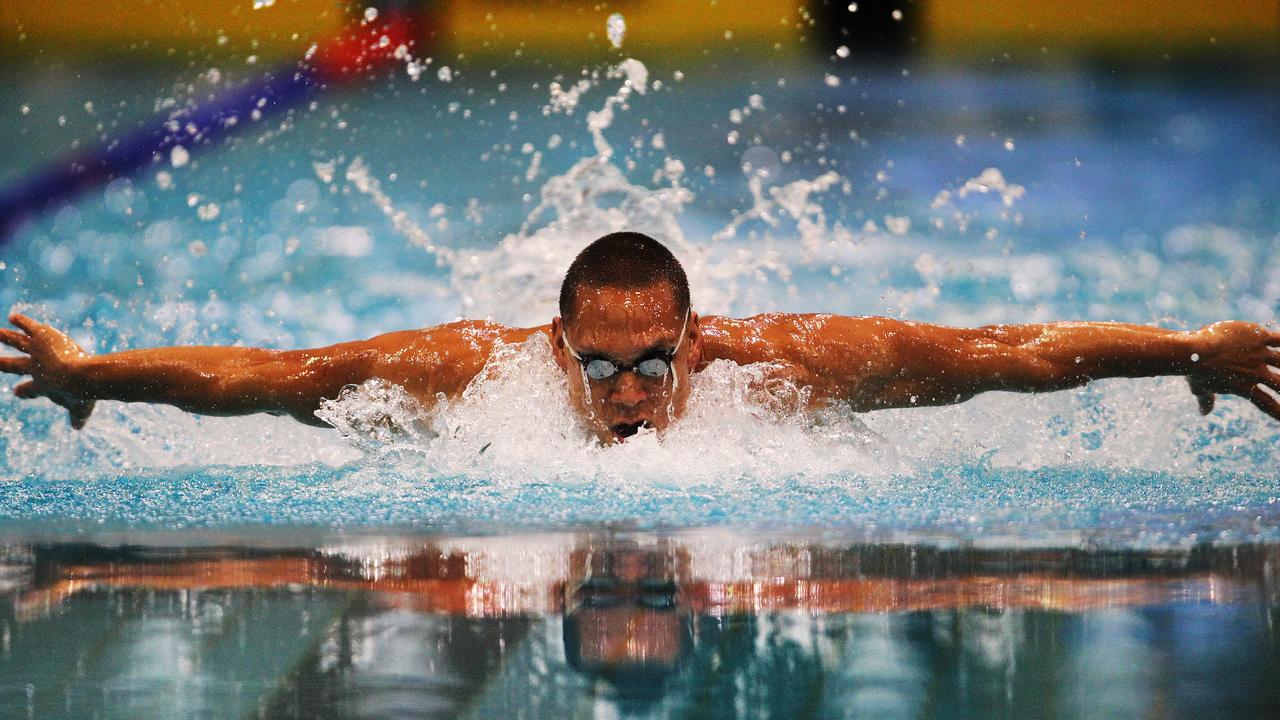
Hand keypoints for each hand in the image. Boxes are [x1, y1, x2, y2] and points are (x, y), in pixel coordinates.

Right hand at [0, 313, 95, 428]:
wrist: (79, 376)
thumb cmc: (82, 394)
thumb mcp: (81, 409)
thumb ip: (78, 416)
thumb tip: (78, 428)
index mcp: (42, 386)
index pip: (30, 389)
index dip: (24, 391)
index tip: (17, 392)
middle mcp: (34, 368)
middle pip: (13, 366)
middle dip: (3, 364)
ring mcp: (36, 351)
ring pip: (17, 342)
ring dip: (6, 337)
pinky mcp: (41, 335)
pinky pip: (29, 326)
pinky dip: (21, 321)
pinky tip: (14, 317)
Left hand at [1187, 321, 1279, 420]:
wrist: (1195, 352)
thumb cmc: (1194, 371)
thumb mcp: (1200, 388)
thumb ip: (1206, 400)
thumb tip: (1204, 413)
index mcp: (1244, 387)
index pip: (1266, 403)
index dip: (1277, 412)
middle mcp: (1256, 372)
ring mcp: (1258, 354)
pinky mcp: (1257, 337)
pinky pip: (1278, 340)